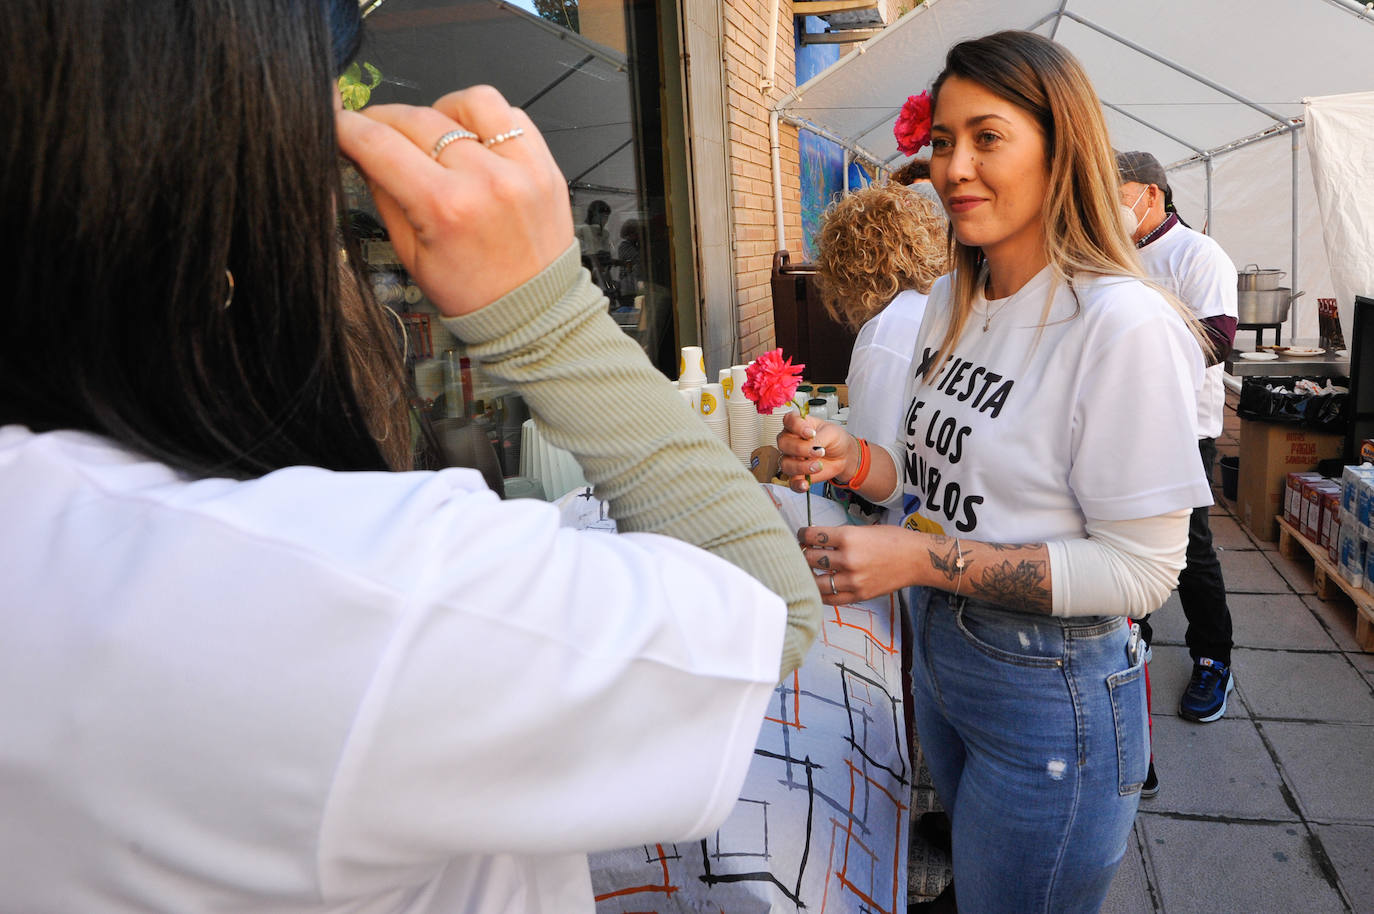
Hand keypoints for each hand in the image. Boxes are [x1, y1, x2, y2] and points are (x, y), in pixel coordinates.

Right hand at [335, 86, 574, 316]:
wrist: (534, 311)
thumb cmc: (474, 292)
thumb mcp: (412, 254)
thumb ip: (384, 195)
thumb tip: (362, 150)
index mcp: (445, 208)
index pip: (380, 145)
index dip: (348, 127)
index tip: (339, 123)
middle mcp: (485, 180)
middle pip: (418, 119)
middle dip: (386, 120)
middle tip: (378, 132)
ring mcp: (520, 169)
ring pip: (469, 101)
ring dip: (441, 110)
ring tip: (434, 136)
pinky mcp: (545, 165)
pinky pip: (511, 114)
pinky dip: (485, 118)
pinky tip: (474, 140)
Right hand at [776, 412, 856, 491]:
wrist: (843, 455)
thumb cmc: (834, 439)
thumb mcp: (831, 433)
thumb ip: (819, 438)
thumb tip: (811, 447)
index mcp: (798, 425)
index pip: (789, 421)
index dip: (797, 426)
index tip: (810, 433)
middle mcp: (791, 441)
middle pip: (783, 443)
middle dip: (800, 449)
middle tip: (818, 451)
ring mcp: (791, 458)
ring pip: (786, 464)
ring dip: (801, 467)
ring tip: (818, 466)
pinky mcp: (797, 474)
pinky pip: (791, 482)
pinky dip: (797, 484)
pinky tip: (806, 484)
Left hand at [797, 524, 919, 604]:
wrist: (916, 559)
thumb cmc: (892, 540)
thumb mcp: (862, 529)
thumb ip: (839, 536)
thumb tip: (815, 540)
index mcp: (848, 537)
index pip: (811, 536)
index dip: (803, 534)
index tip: (803, 536)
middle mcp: (848, 559)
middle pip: (809, 558)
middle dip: (803, 553)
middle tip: (804, 552)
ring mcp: (853, 580)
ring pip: (815, 580)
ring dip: (809, 575)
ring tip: (810, 570)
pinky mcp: (859, 595)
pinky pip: (830, 598)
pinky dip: (821, 592)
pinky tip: (819, 586)